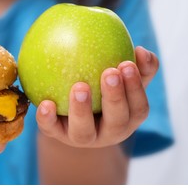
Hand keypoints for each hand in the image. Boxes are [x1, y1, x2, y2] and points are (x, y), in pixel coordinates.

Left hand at [36, 46, 158, 147]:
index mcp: (128, 118)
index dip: (135, 88)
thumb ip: (137, 67)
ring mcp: (83, 138)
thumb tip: (141, 50)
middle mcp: (108, 133)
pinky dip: (47, 118)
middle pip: (116, 121)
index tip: (127, 63)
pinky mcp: (58, 136)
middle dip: (115, 97)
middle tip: (110, 72)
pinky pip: (51, 129)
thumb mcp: (123, 80)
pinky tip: (45, 103)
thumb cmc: (105, 92)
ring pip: (84, 130)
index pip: (138, 107)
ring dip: (82, 109)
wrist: (73, 118)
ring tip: (80, 86)